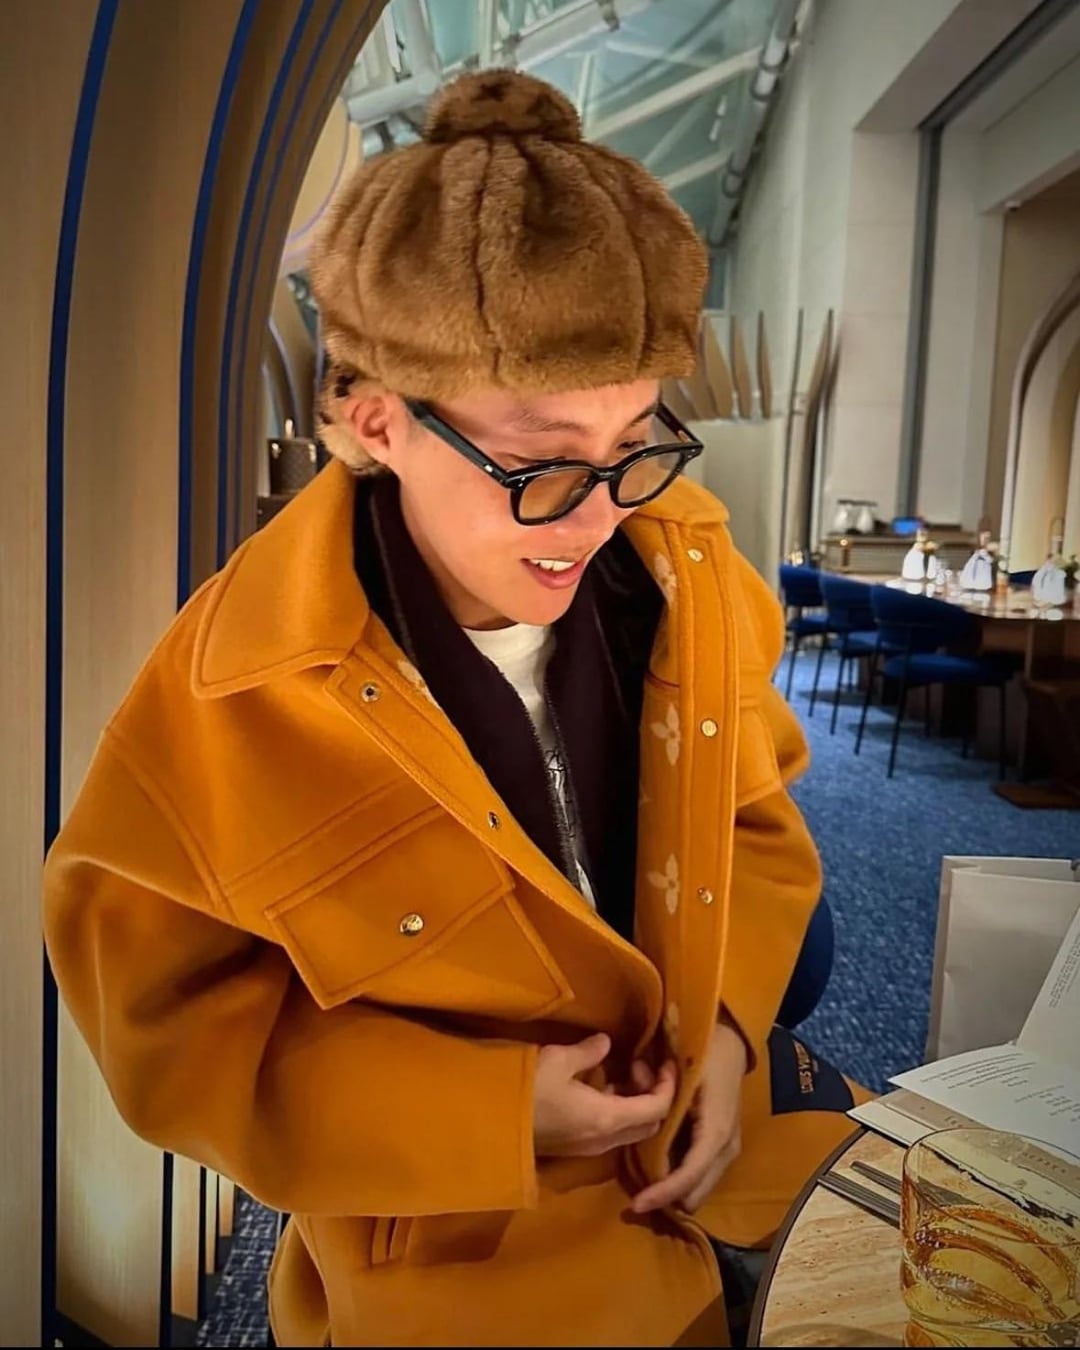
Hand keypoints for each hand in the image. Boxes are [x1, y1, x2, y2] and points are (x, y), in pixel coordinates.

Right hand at [533, 1033, 677, 1158]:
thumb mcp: (559, 1060)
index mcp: (608, 1118)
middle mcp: (605, 1138)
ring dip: (635, 1104)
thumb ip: (589, 1052)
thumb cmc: (529, 1090)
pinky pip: (612, 1133)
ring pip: (631, 1130)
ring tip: (620, 1073)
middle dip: (654, 1095)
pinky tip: (600, 1089)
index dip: (668, 1085)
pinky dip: (619, 1112)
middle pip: (649, 1124)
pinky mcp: (576, 1148)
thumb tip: (606, 1044)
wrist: (493, 1126)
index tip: (665, 1061)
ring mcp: (590, 1147)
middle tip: (637, 1066)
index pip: (657, 1108)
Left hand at [630, 1018, 746, 1213]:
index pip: (688, 1178)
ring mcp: (729, 1150)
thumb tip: (632, 1093)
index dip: (662, 1193)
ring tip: (646, 1177)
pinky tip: (660, 1164)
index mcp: (715, 1133)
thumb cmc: (703, 1055)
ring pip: (698, 1190)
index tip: (635, 1204)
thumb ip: (655, 1089)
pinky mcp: (725, 1147)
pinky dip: (681, 1178)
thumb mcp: (680, 1072)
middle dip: (666, 1196)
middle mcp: (726, 1149)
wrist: (728, 1044)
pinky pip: (700, 1176)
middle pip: (695, 1194)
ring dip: (673, 1188)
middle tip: (637, 1191)